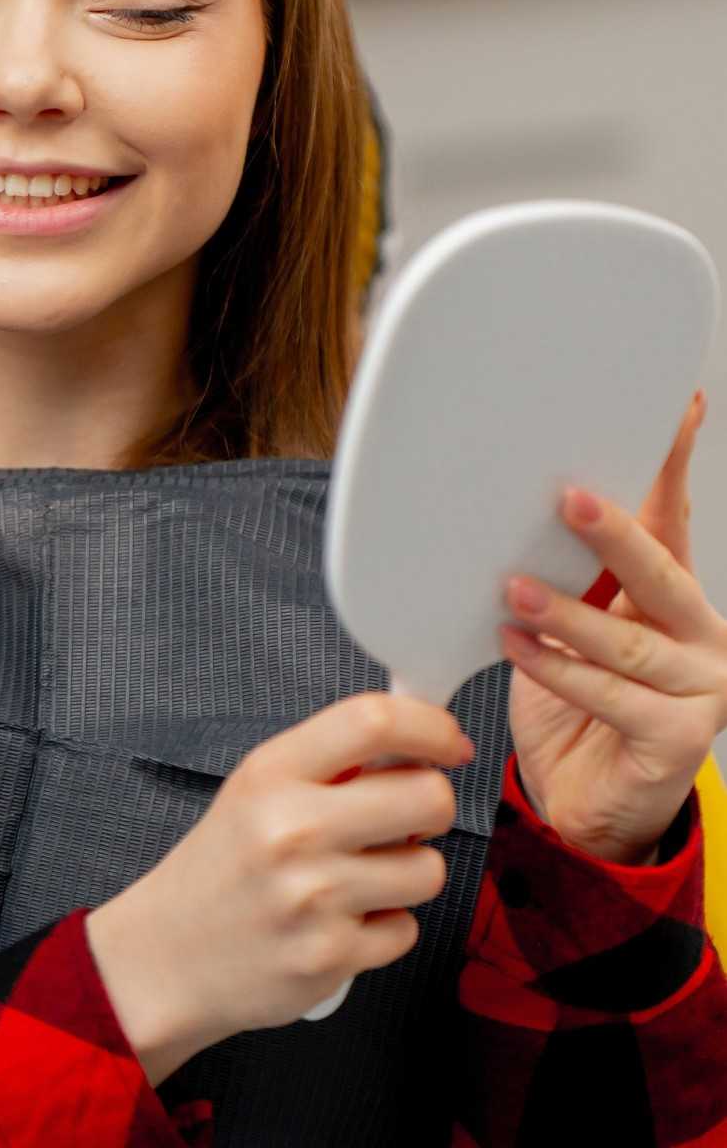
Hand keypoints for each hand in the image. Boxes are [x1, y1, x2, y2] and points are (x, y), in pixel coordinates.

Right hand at [86, 692, 473, 1079]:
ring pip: (428, 869)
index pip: (372, 722)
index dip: (430, 725)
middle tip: (407, 817)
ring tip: (364, 875)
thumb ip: (330, 761)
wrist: (166, 956)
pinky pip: (406, 928)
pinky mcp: (330, 958)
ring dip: (409, 871)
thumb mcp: (257, 788)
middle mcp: (294, 830)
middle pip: (427, 797)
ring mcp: (314, 897)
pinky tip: (344, 920)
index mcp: (273, 773)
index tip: (449, 741)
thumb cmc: (224, 864)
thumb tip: (421, 741)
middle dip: (433, 806)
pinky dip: (386, 926)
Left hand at [503, 391, 726, 865]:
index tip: (679, 408)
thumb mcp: (574, 628)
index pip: (675, 518)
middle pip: (660, 572)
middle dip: (613, 534)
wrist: (585, 804)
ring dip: (566, 614)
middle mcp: (699, 634)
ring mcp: (698, 688)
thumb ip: (572, 578)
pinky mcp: (678, 739)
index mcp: (674, 596)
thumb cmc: (575, 704)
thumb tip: (525, 512)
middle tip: (568, 498)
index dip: (674, 464)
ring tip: (514, 591)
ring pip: (627, 641)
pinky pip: (609, 695)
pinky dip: (558, 671)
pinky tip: (517, 648)